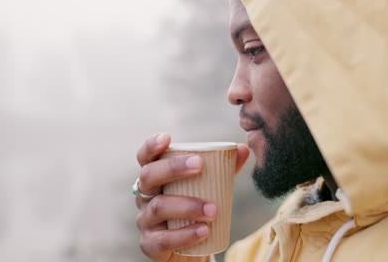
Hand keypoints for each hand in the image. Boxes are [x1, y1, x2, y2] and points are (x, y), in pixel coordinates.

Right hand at [135, 133, 249, 261]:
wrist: (191, 250)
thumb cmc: (196, 210)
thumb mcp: (209, 188)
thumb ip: (223, 169)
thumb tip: (243, 149)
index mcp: (155, 178)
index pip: (145, 158)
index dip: (151, 146)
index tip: (167, 138)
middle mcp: (144, 196)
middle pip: (149, 176)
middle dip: (173, 168)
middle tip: (200, 165)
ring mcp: (145, 220)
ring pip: (159, 207)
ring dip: (187, 205)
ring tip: (213, 210)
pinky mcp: (150, 244)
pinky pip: (162, 239)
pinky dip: (184, 235)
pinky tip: (203, 231)